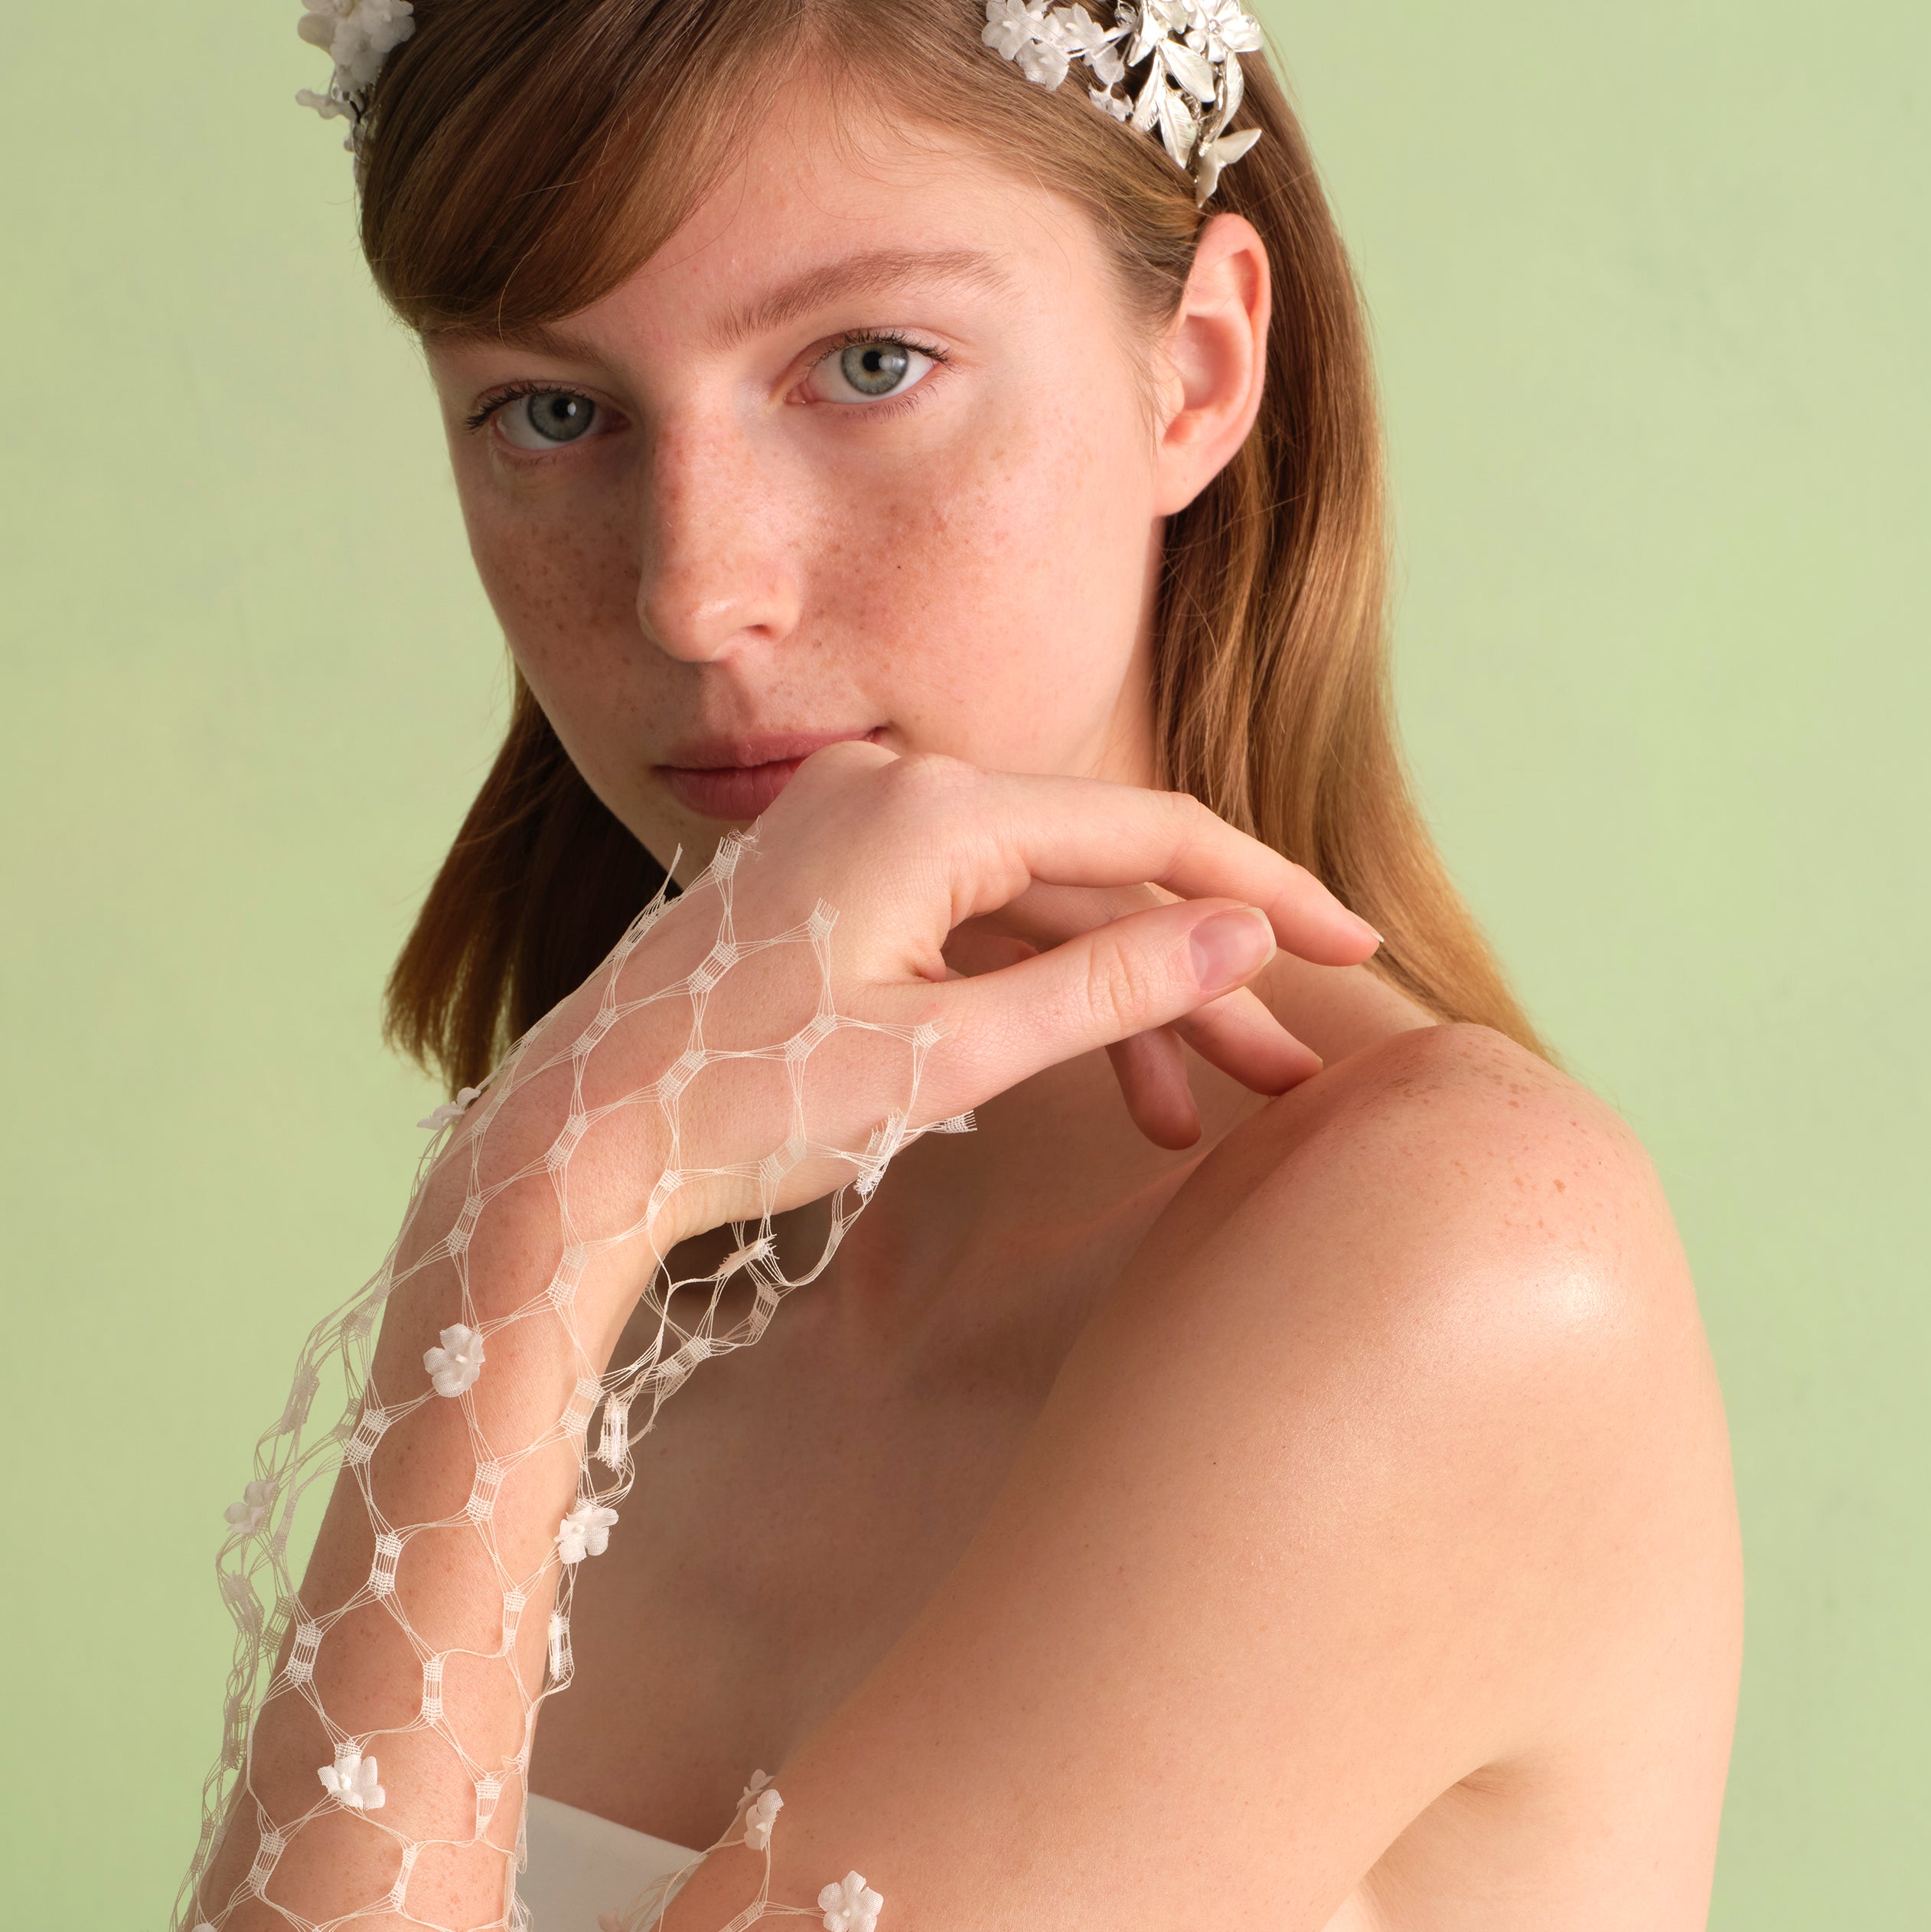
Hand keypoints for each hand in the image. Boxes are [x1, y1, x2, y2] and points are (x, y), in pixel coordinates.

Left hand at [480, 744, 1382, 1253]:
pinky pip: (968, 927)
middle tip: (1293, 1078)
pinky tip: (1092, 1087)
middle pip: (1098, 875)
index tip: (1354, 952)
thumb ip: (1106, 990)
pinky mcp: (828, 887)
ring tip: (1194, 1122)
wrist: (576, 1141)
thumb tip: (1239, 934)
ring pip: (1036, 912)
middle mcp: (890, 790)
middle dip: (1200, 979)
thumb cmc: (745, 1105)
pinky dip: (1035, 998)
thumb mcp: (948, 1058)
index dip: (1264, 892)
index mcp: (926, 808)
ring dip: (1121, 1007)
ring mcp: (852, 834)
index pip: (1147, 830)